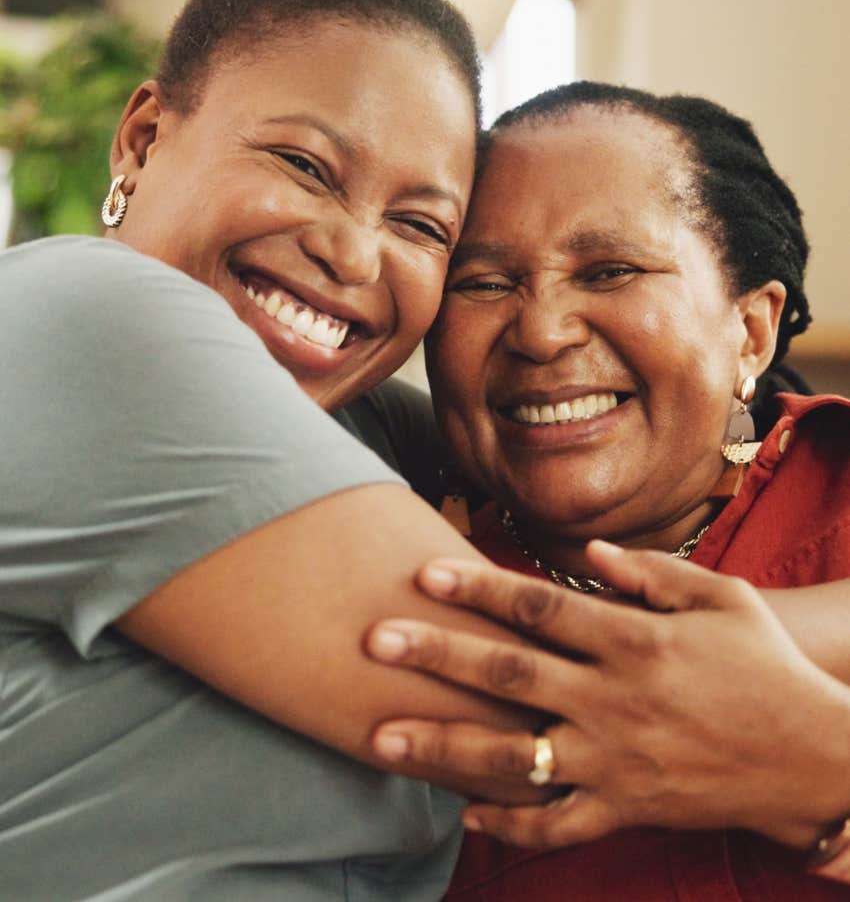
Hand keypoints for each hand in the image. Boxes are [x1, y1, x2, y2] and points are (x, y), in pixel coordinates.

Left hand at [365, 542, 849, 849]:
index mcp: (635, 640)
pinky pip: (557, 823)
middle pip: (509, 673)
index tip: (424, 574)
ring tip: (381, 738)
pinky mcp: (626, 808)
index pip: (539, 608)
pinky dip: (509, 822)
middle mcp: (614, 700)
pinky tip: (462, 814)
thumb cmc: (765, 666)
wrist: (815, 758)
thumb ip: (650, 572)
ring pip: (513, 756)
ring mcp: (616, 760)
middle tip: (374, 641)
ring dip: (443, 746)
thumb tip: (587, 551)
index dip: (478, 587)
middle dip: (437, 655)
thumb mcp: (722, 599)